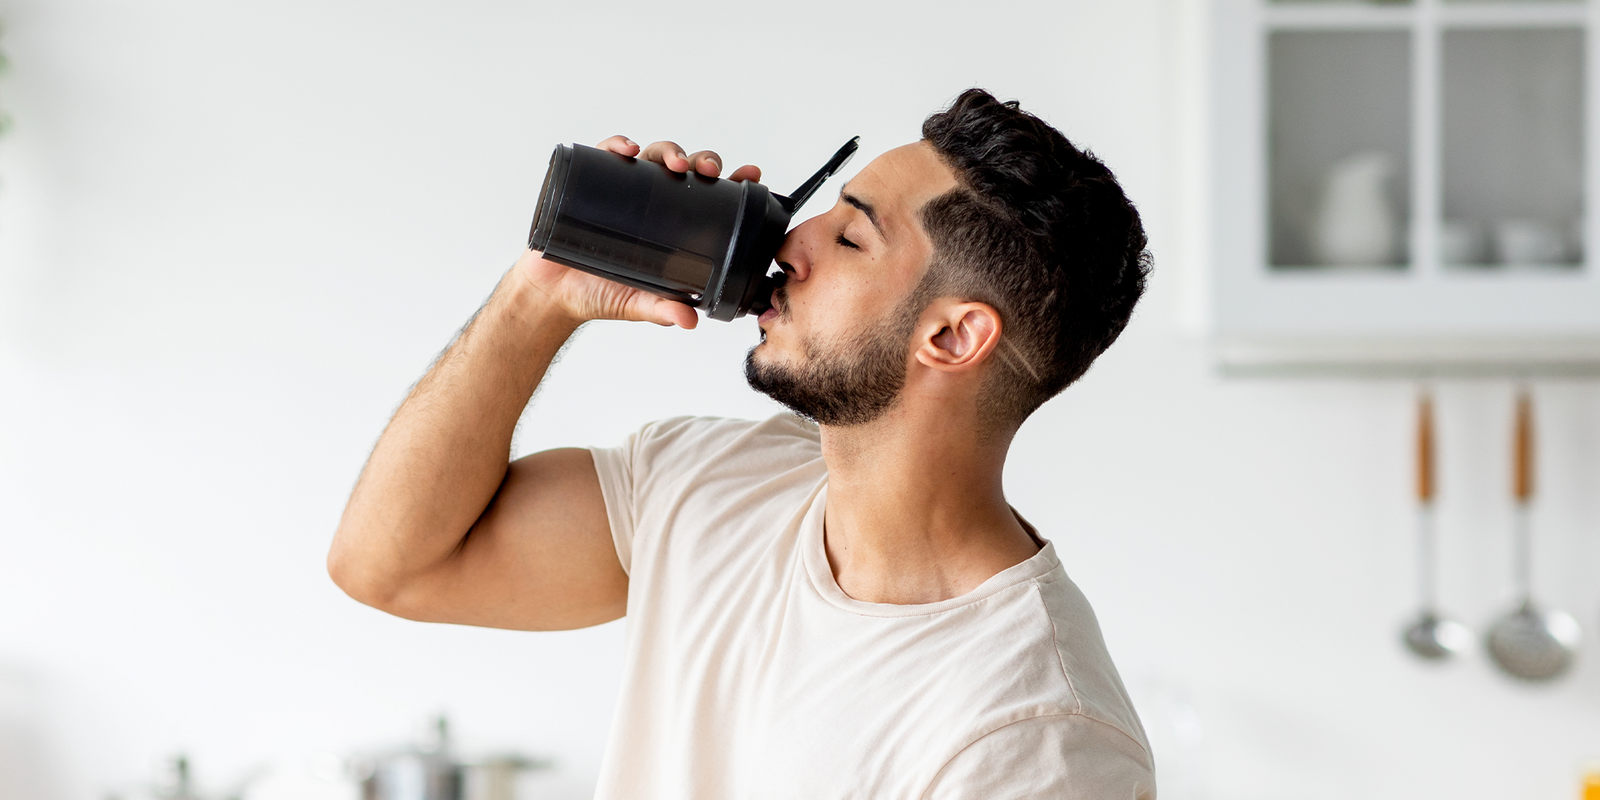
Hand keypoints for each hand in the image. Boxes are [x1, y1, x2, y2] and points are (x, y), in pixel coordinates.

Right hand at [516, 135, 762, 329]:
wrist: (553, 294)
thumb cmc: (600, 293)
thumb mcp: (638, 303)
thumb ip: (662, 309)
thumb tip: (689, 320)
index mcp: (671, 224)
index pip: (708, 197)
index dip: (731, 183)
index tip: (750, 175)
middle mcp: (650, 202)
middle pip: (685, 169)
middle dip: (702, 162)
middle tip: (710, 171)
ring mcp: (621, 189)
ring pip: (652, 155)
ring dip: (668, 151)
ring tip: (674, 163)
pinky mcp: (589, 181)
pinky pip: (606, 154)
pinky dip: (617, 145)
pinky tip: (627, 150)